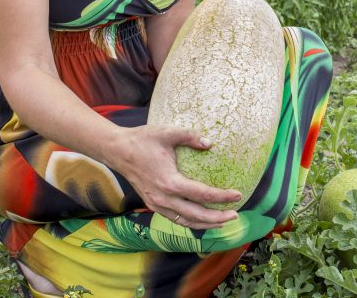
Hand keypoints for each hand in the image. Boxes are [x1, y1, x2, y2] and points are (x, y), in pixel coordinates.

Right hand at [107, 124, 242, 229]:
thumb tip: (210, 143)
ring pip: (185, 221)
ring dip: (205, 224)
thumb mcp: (167, 132)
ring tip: (222, 222)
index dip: (222, 196)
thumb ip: (190, 136)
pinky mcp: (153, 204)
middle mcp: (163, 198)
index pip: (202, 194)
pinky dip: (190, 222)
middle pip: (196, 215)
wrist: (117, 151)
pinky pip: (175, 219)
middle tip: (235, 215)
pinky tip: (201, 219)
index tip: (238, 194)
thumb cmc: (143, 140)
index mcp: (169, 182)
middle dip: (218, 218)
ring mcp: (157, 204)